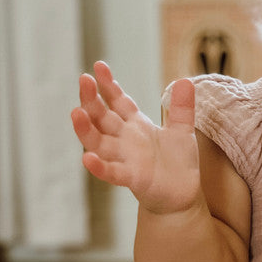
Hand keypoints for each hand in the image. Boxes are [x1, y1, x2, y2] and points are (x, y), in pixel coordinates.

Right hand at [71, 61, 201, 214]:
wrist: (181, 195)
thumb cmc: (177, 163)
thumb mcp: (182, 130)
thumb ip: (182, 108)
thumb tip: (186, 81)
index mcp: (135, 125)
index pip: (117, 101)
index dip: (108, 84)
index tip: (98, 66)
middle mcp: (124, 140)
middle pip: (102, 117)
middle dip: (91, 99)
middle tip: (83, 79)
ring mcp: (124, 159)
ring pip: (98, 142)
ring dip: (85, 129)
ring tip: (75, 112)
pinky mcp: (131, 178)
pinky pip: (111, 172)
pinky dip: (99, 167)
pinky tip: (87, 159)